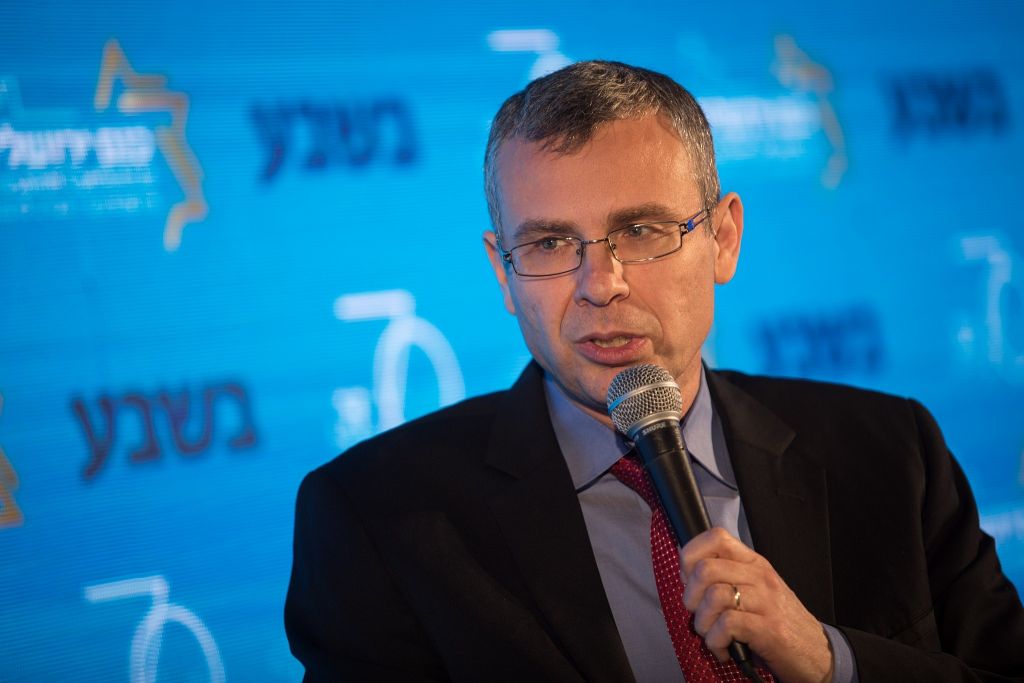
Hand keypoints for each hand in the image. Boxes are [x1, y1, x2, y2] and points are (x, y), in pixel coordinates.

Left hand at [680, 527, 833, 682]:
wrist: (819, 654)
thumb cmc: (780, 623)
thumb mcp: (756, 591)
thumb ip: (728, 578)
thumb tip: (688, 574)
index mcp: (754, 564)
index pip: (716, 537)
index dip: (691, 555)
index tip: (689, 579)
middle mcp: (760, 577)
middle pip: (705, 569)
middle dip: (690, 596)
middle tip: (698, 614)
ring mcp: (766, 602)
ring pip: (713, 596)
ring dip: (702, 623)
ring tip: (711, 635)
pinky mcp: (769, 629)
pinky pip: (727, 625)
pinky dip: (715, 641)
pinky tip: (723, 650)